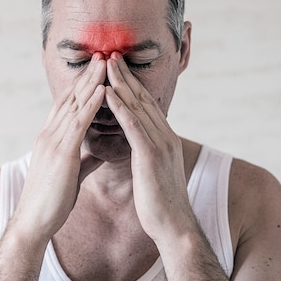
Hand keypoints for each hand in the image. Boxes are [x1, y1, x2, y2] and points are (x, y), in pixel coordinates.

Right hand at [10, 53, 105, 241]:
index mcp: (51, 138)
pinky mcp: (62, 152)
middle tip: (102, 55)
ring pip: (75, 104)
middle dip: (87, 75)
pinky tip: (103, 90)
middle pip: (70, 97)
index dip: (82, 85)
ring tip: (105, 62)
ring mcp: (53, 141)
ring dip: (91, 82)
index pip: (67, 104)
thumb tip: (101, 150)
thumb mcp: (71, 172)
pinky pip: (79, 123)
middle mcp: (49, 134)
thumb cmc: (52, 200)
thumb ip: (85, 158)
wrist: (34, 221)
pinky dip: (91, 104)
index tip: (96, 70)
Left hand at [104, 52, 195, 242]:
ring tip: (107, 65)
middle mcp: (165, 135)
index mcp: (164, 138)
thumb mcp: (153, 170)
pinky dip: (120, 107)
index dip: (131, 84)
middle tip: (111, 54)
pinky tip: (108, 93)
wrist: (173, 225)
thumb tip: (138, 145)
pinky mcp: (151, 155)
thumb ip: (147, 153)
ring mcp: (160, 144)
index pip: (146, 104)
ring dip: (121, 83)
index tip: (117, 67)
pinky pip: (133, 126)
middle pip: (143, 98)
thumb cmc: (160, 201)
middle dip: (125, 75)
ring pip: (138, 107)